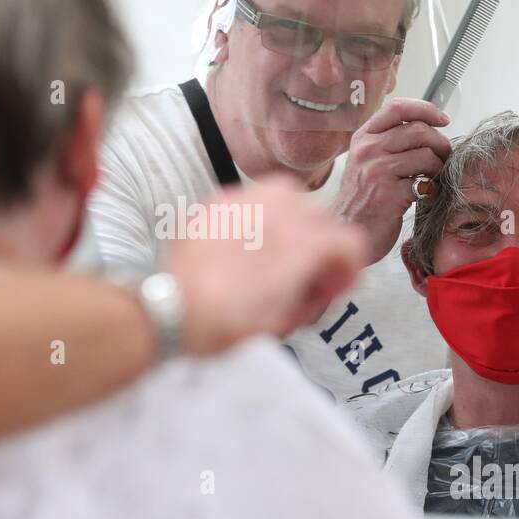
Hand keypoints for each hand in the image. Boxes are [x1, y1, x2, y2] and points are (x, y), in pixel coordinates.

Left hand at [167, 178, 369, 354]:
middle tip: (310, 273)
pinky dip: (262, 215)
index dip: (350, 267)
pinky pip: (255, 197)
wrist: (168, 309)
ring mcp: (244, 203)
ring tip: (282, 250)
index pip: (350, 241)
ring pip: (292, 195)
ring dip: (296, 221)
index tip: (336, 284)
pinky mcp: (218, 203)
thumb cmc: (219, 323)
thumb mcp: (280, 321)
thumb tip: (321, 283)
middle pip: (323, 216)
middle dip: (324, 244)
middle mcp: (275, 215)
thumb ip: (311, 296)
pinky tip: (250, 243)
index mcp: (298, 246)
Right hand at [330, 97, 450, 264]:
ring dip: (439, 168)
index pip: (398, 107)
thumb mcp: (366, 161)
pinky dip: (433, 191)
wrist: (346, 232)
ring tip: (433, 180)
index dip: (426, 109)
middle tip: (445, 158)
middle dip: (440, 143)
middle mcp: (367, 150)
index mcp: (363, 137)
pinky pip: (425, 183)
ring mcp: (376, 171)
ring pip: (426, 155)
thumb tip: (428, 127)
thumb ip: (388, 142)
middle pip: (418, 130)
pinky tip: (427, 198)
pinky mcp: (388, 194)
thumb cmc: (362, 198)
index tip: (443, 120)